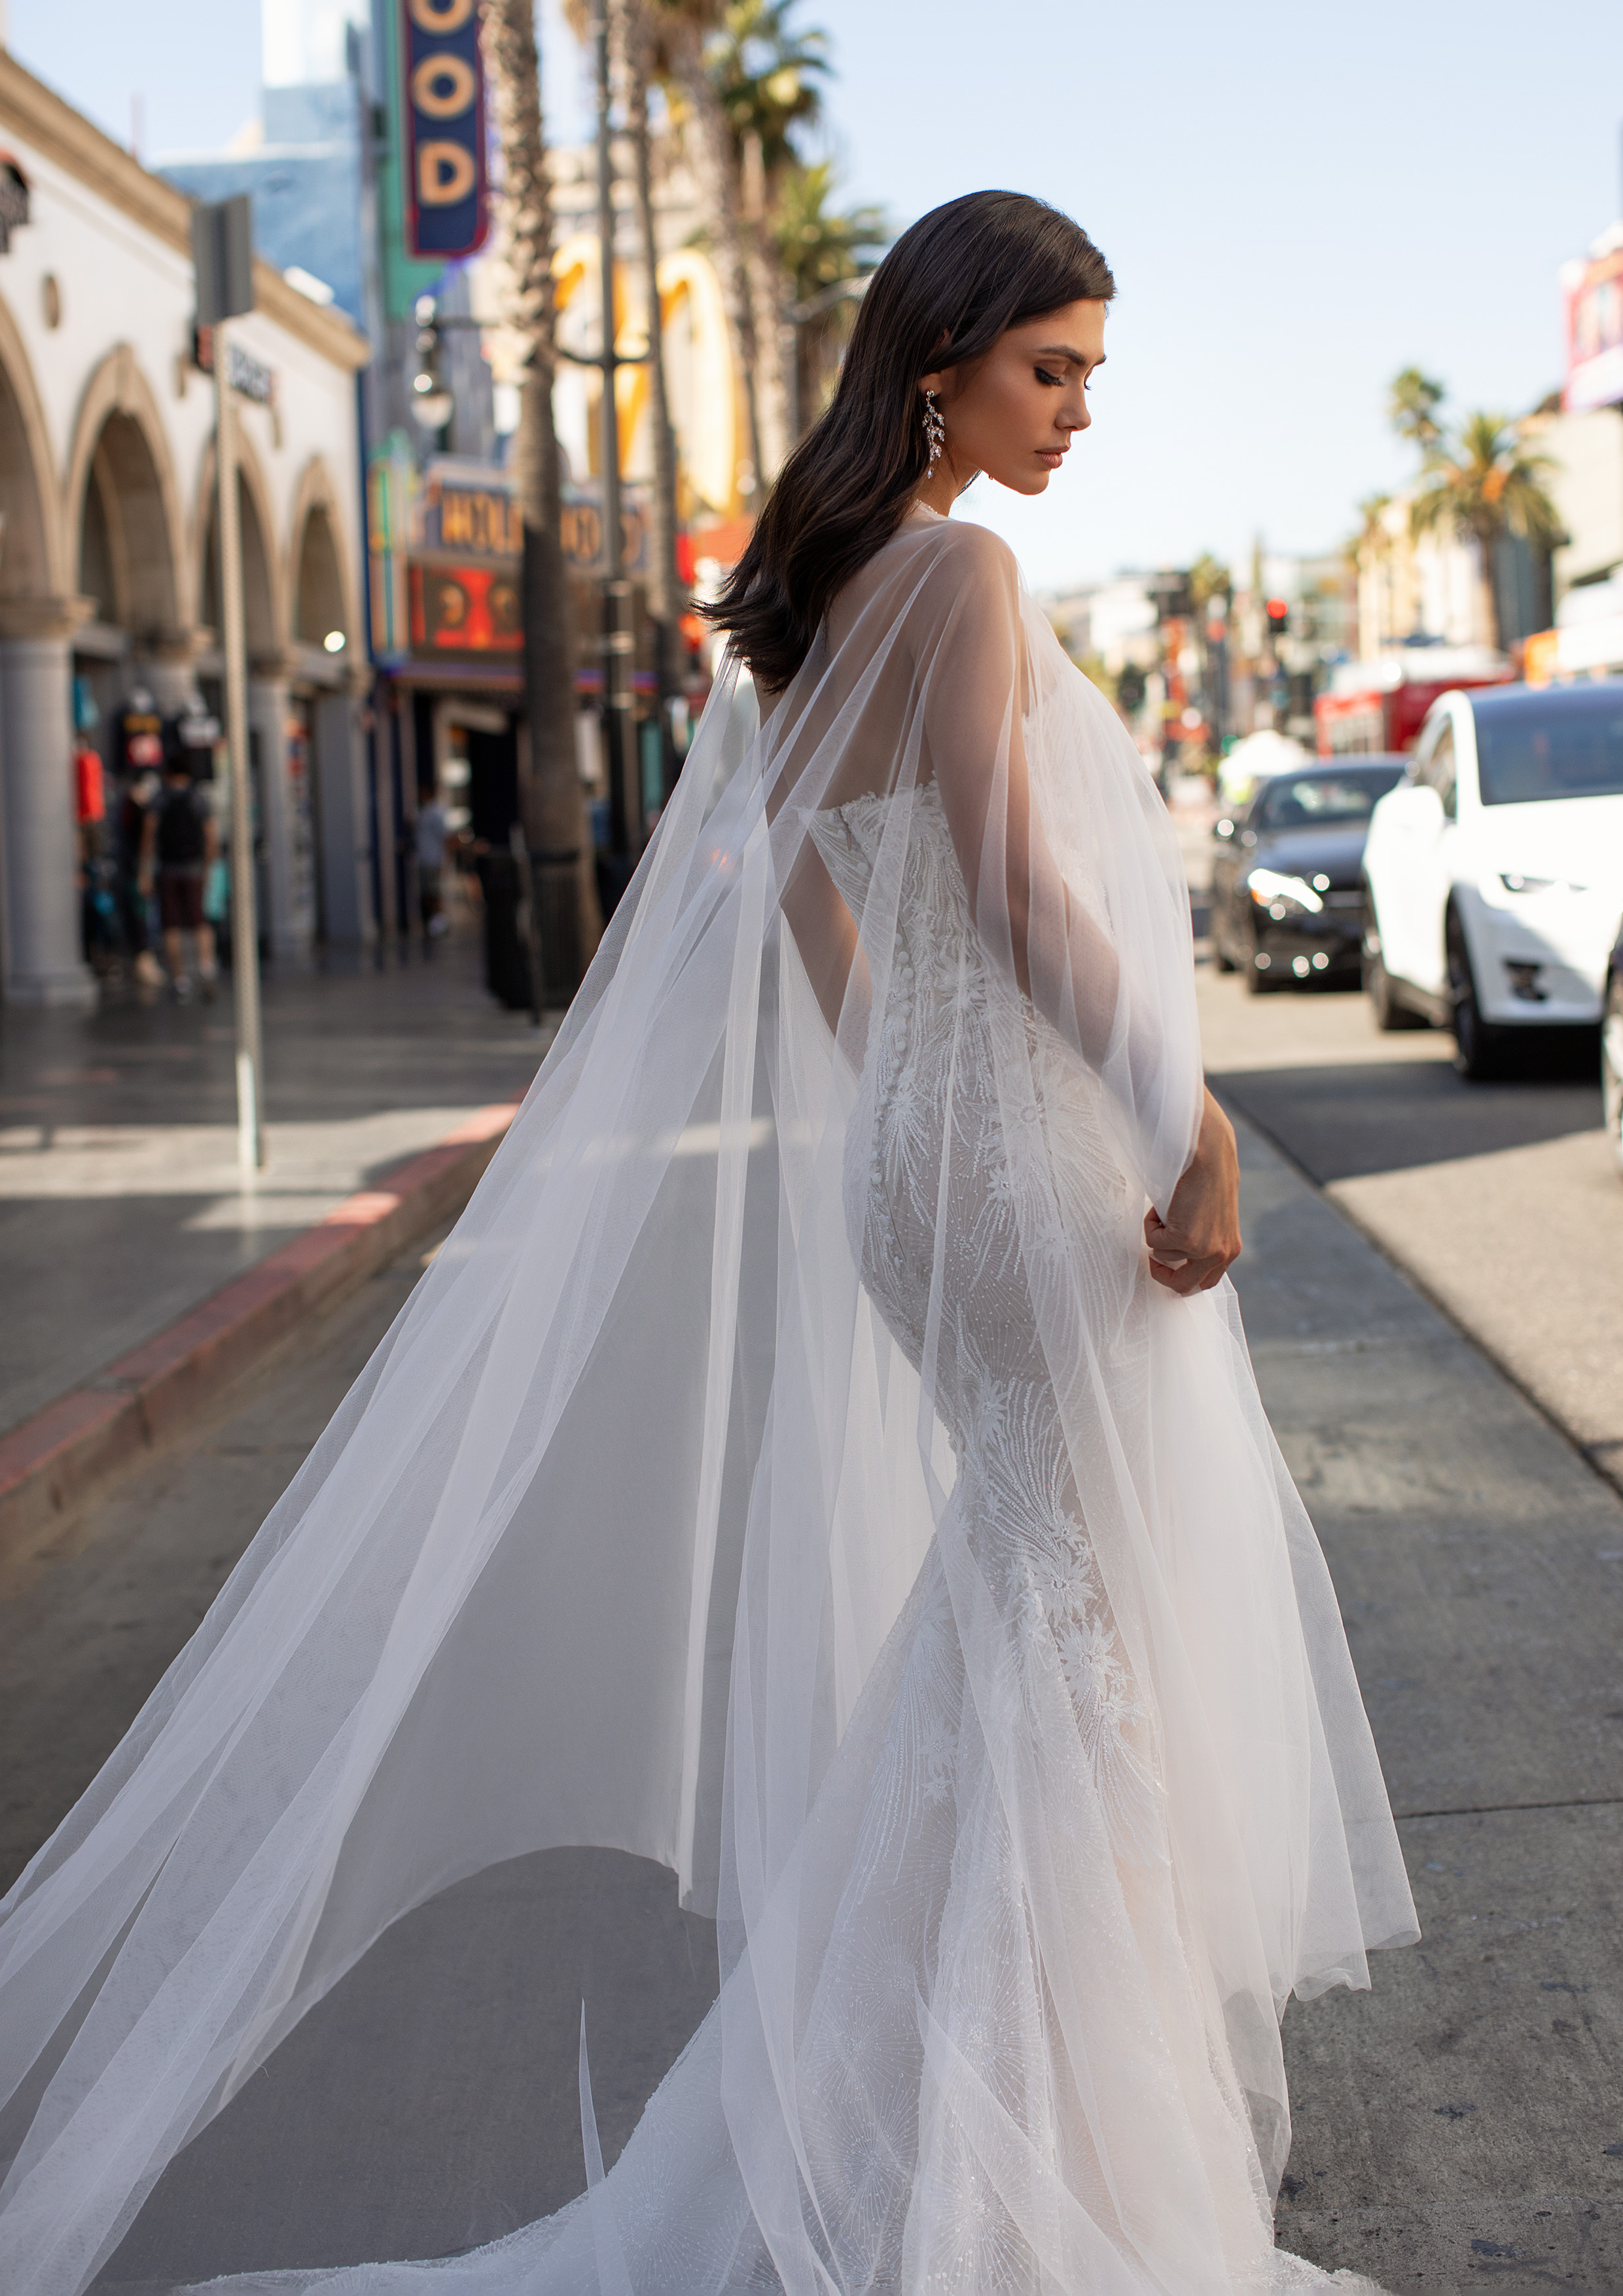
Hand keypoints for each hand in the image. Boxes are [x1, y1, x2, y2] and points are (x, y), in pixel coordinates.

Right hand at [1144, 1089, 1240, 1296]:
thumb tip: (1178, 1258)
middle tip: (1151, 1260)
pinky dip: (1150, 1222)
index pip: (1205, 1283)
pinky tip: (1162, 1204)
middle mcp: (1221, 1254)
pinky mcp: (1184, 1239)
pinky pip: (1152, 1240)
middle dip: (1163, 1275)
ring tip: (1165, 1209)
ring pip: (1162, 1255)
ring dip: (1157, 1233)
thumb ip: (1203, 1239)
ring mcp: (1203, 1249)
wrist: (1208, 1155)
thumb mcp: (1212, 1217)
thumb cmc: (1208, 1178)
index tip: (1164, 1266)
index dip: (1181, 1278)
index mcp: (1230, 1249)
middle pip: (1184, 1286)